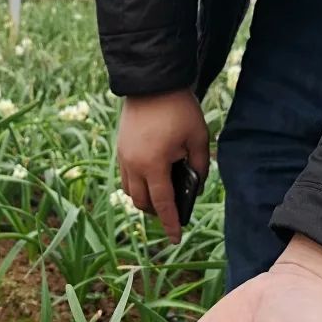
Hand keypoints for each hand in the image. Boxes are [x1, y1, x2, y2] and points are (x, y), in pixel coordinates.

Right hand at [117, 89, 209, 242]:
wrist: (151, 82)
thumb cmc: (178, 108)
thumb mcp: (198, 136)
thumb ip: (200, 165)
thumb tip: (196, 184)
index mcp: (154, 165)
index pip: (164, 203)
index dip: (171, 223)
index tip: (175, 238)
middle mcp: (134, 166)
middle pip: (142, 203)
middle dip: (157, 212)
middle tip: (172, 211)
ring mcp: (124, 158)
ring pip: (131, 192)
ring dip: (144, 199)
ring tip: (161, 194)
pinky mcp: (120, 149)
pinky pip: (126, 177)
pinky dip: (137, 184)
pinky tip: (151, 177)